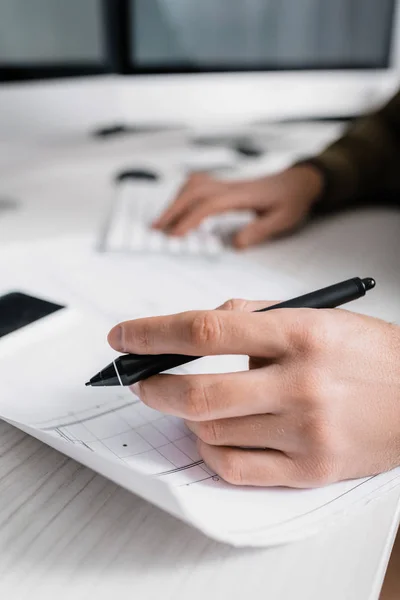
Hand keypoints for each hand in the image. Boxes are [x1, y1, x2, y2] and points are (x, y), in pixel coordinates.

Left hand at [108, 300, 399, 487]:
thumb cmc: (365, 352)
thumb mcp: (315, 315)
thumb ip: (253, 314)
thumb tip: (195, 328)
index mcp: (300, 333)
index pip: (207, 329)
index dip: (154, 333)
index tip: (124, 336)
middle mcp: (301, 383)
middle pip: (199, 392)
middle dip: (153, 386)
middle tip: (141, 380)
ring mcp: (306, 431)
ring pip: (212, 432)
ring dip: (186, 417)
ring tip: (192, 403)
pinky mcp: (310, 469)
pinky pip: (235, 468)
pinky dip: (209, 450)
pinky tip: (212, 434)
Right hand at [152, 165, 322, 247]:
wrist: (298, 182)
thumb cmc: (291, 201)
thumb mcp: (282, 220)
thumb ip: (259, 231)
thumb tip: (235, 244)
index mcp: (242, 196)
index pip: (209, 205)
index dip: (190, 219)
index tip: (176, 235)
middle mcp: (230, 186)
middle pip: (193, 192)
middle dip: (172, 210)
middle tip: (156, 229)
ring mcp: (226, 184)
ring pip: (193, 185)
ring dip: (175, 201)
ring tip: (162, 221)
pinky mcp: (225, 185)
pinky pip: (198, 185)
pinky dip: (183, 195)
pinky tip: (178, 207)